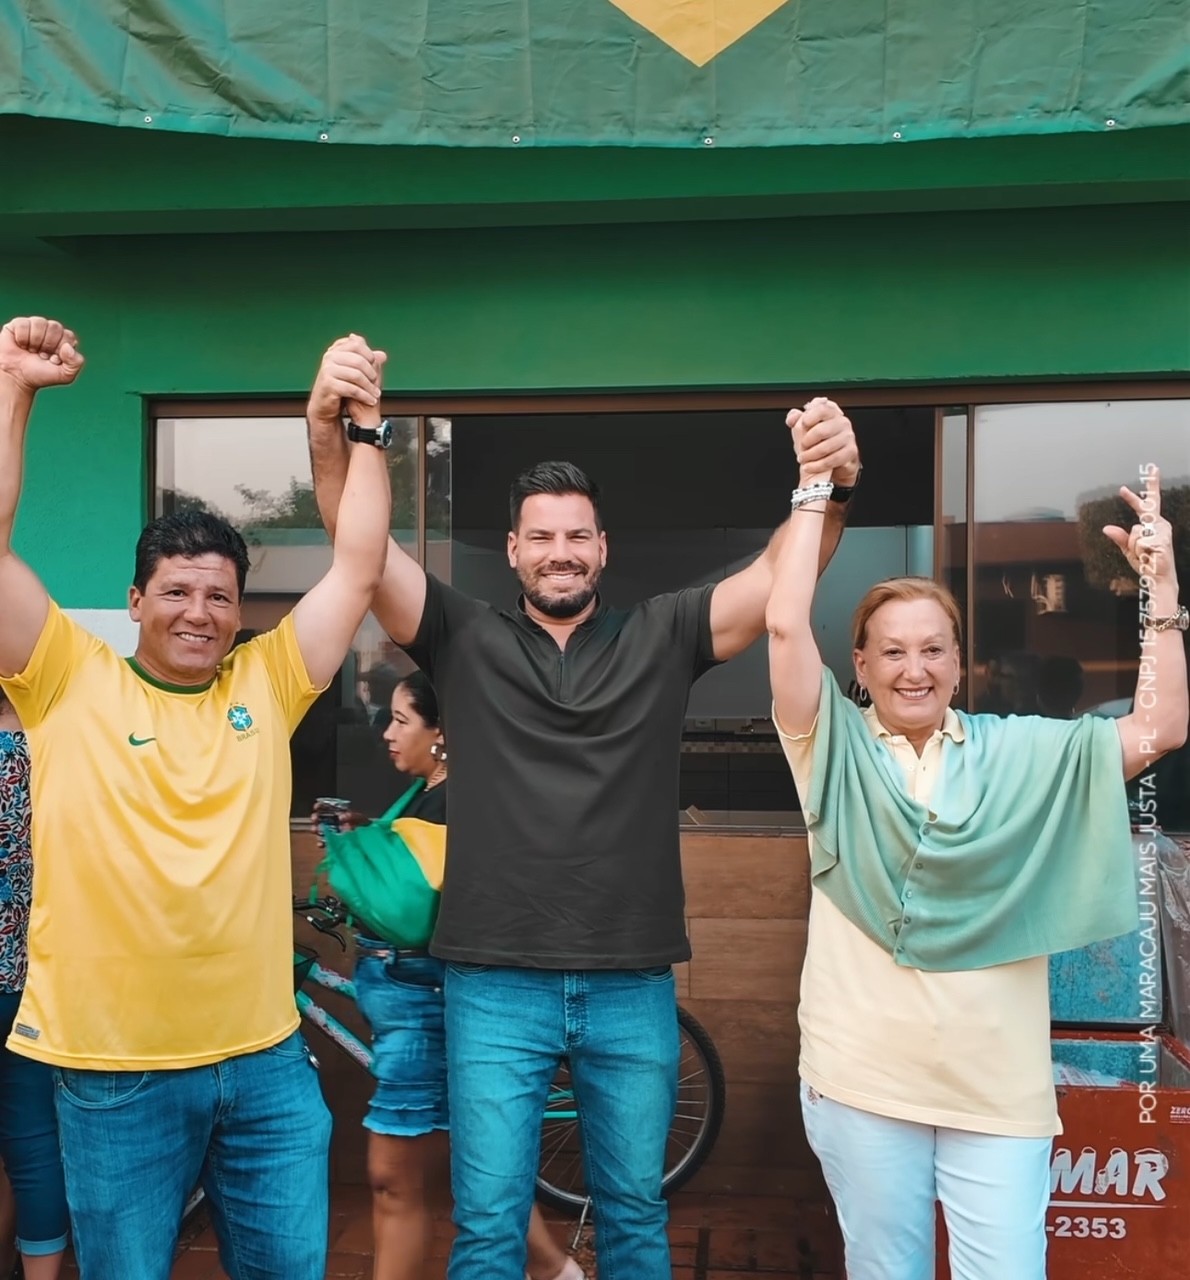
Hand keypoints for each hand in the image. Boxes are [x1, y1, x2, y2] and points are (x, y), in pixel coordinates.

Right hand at [0, 317, 84, 393]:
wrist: (17, 377)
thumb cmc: (41, 375)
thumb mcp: (65, 375)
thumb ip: (76, 363)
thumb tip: (68, 346)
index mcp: (64, 340)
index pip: (68, 336)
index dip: (60, 349)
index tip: (53, 360)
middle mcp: (51, 330)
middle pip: (55, 327)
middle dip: (48, 345)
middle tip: (41, 355)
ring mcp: (36, 325)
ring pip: (40, 323)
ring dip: (35, 341)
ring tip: (31, 350)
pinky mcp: (19, 324)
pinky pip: (24, 324)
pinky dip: (22, 338)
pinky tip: (21, 344)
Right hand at [307, 334, 386, 426]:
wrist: (324, 404)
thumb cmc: (340, 387)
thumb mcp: (354, 372)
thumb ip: (367, 362)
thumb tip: (382, 355)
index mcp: (335, 350)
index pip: (357, 344)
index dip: (369, 354)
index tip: (374, 364)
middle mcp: (330, 357)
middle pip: (359, 360)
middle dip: (371, 373)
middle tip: (377, 382)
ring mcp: (327, 370)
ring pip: (356, 375)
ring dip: (370, 387)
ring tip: (375, 394)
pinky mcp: (328, 384)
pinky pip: (352, 389)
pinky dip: (364, 396)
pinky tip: (370, 400)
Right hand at [310, 803, 367, 843]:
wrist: (369, 840)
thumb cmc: (365, 827)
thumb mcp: (360, 818)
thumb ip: (352, 816)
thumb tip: (341, 817)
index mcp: (339, 814)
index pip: (327, 808)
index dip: (320, 806)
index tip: (317, 807)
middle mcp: (334, 823)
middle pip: (320, 818)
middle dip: (316, 818)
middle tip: (315, 819)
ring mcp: (332, 833)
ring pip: (320, 830)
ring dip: (316, 829)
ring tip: (316, 829)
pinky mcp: (332, 843)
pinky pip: (324, 842)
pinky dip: (321, 843)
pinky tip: (321, 843)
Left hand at [788, 397, 856, 486]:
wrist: (834, 462)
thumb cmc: (819, 442)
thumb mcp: (805, 429)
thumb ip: (796, 420)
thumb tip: (791, 418)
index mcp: (831, 413)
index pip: (822, 409)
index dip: (811, 416)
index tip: (803, 423)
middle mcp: (842, 422)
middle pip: (821, 430)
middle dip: (806, 442)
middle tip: (801, 448)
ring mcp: (848, 437)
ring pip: (825, 447)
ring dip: (810, 455)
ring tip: (802, 459)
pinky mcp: (850, 451)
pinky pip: (832, 459)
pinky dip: (817, 465)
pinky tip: (808, 467)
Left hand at [1104, 467, 1177, 588]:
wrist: (1158, 577)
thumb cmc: (1146, 564)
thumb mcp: (1128, 550)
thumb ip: (1120, 538)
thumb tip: (1105, 528)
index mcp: (1153, 525)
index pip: (1145, 506)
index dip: (1136, 495)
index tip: (1135, 480)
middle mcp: (1160, 525)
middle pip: (1147, 506)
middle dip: (1152, 485)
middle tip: (1154, 467)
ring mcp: (1162, 531)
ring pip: (1135, 531)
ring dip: (1134, 545)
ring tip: (1144, 553)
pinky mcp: (1161, 539)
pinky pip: (1138, 541)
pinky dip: (1139, 551)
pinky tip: (1148, 555)